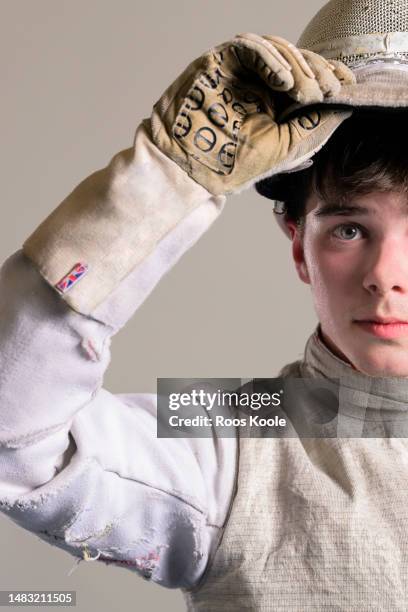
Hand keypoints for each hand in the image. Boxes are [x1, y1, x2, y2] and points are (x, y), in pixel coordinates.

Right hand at [150, 33, 355, 194]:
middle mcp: (258, 83)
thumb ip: (314, 128)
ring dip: (297, 67)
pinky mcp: (219, 62)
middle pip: (295, 59)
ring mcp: (238, 71)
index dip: (328, 76)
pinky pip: (250, 47)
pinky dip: (270, 59)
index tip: (347, 84)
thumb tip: (346, 108)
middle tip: (329, 90)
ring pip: (276, 49)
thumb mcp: (286, 148)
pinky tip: (284, 81)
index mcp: (274, 102)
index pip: (306, 77)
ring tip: (306, 92)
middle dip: (316, 73)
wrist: (192, 168)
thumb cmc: (232, 164)